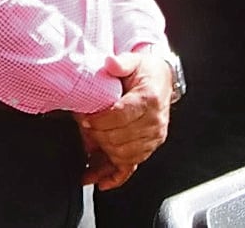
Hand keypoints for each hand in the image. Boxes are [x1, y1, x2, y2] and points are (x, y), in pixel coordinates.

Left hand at [74, 50, 171, 188]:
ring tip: (86, 151)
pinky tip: (101, 182)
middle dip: (97, 135)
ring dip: (103, 154)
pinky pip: (132, 166)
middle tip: (82, 128)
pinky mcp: (149, 147)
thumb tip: (111, 62)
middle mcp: (153, 122)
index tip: (84, 119)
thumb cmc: (146, 72)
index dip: (100, 120)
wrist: (162, 81)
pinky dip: (115, 176)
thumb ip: (120, 63)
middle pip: (120, 138)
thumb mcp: (133, 61)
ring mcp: (153, 137)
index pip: (120, 115)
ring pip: (124, 155)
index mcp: (148, 99)